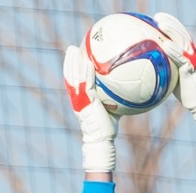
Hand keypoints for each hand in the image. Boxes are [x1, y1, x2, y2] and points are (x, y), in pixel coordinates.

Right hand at [61, 44, 119, 174]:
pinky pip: (85, 84)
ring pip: (73, 78)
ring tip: (73, 50)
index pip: (72, 82)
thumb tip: (126, 87)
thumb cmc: (107, 127)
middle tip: (71, 49)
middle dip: (68, 62)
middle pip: (69, 76)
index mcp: (79, 100)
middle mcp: (77, 99)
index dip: (70, 69)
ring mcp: (80, 101)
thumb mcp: (110, 108)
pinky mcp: (86, 103)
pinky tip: (87, 62)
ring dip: (73, 63)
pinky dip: (85, 73)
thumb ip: (112, 97)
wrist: (102, 140)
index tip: (73, 57)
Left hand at [151, 13, 195, 137]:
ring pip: (182, 41)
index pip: (181, 36)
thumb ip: (168, 68)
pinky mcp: (193, 69)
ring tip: (160, 23)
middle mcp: (193, 54)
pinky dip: (173, 50)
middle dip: (170, 23)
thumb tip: (151, 67)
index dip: (172, 25)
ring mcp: (194, 60)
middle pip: (182, 34)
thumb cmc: (188, 94)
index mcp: (190, 55)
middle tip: (157, 17)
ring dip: (171, 31)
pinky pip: (182, 58)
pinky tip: (164, 44)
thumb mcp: (176, 78)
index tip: (159, 19)